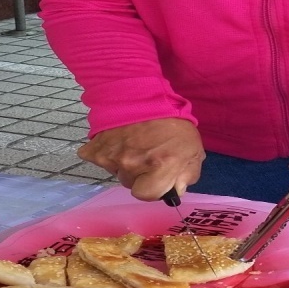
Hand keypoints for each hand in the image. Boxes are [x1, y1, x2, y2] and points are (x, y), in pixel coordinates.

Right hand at [78, 118, 204, 201]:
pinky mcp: (95, 149)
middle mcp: (132, 165)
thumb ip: (188, 174)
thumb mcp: (193, 149)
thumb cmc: (171, 121)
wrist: (142, 92)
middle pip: (130, 184)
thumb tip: (176, 190)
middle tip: (146, 153)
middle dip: (139, 174)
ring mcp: (111, 157)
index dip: (154, 186)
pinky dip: (104, 154)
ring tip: (133, 143)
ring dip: (123, 163)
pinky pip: (98, 160)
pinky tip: (117, 141)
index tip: (157, 174)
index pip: (147, 195)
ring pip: (116, 172)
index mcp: (159, 166)